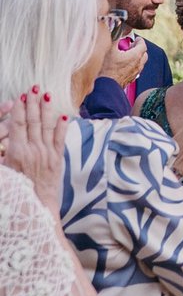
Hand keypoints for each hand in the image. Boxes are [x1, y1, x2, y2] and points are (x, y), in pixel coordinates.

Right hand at [0, 90, 69, 214]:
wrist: (35, 208)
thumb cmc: (15, 192)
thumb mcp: (4, 173)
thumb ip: (3, 156)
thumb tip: (4, 141)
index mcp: (16, 152)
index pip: (17, 124)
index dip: (18, 109)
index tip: (20, 96)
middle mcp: (33, 149)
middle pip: (32, 121)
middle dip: (32, 102)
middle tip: (33, 87)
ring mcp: (46, 153)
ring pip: (46, 126)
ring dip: (46, 108)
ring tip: (46, 94)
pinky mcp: (57, 159)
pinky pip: (60, 139)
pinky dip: (62, 126)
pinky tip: (63, 115)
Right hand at [103, 33, 144, 89]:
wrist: (104, 87)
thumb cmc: (106, 68)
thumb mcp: (109, 48)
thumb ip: (115, 36)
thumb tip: (117, 26)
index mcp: (135, 56)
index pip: (143, 45)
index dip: (139, 41)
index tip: (135, 39)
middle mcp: (137, 65)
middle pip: (144, 54)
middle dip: (139, 49)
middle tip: (131, 46)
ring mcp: (134, 73)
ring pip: (140, 63)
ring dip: (136, 58)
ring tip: (126, 55)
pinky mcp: (129, 80)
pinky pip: (135, 70)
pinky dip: (132, 66)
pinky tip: (123, 65)